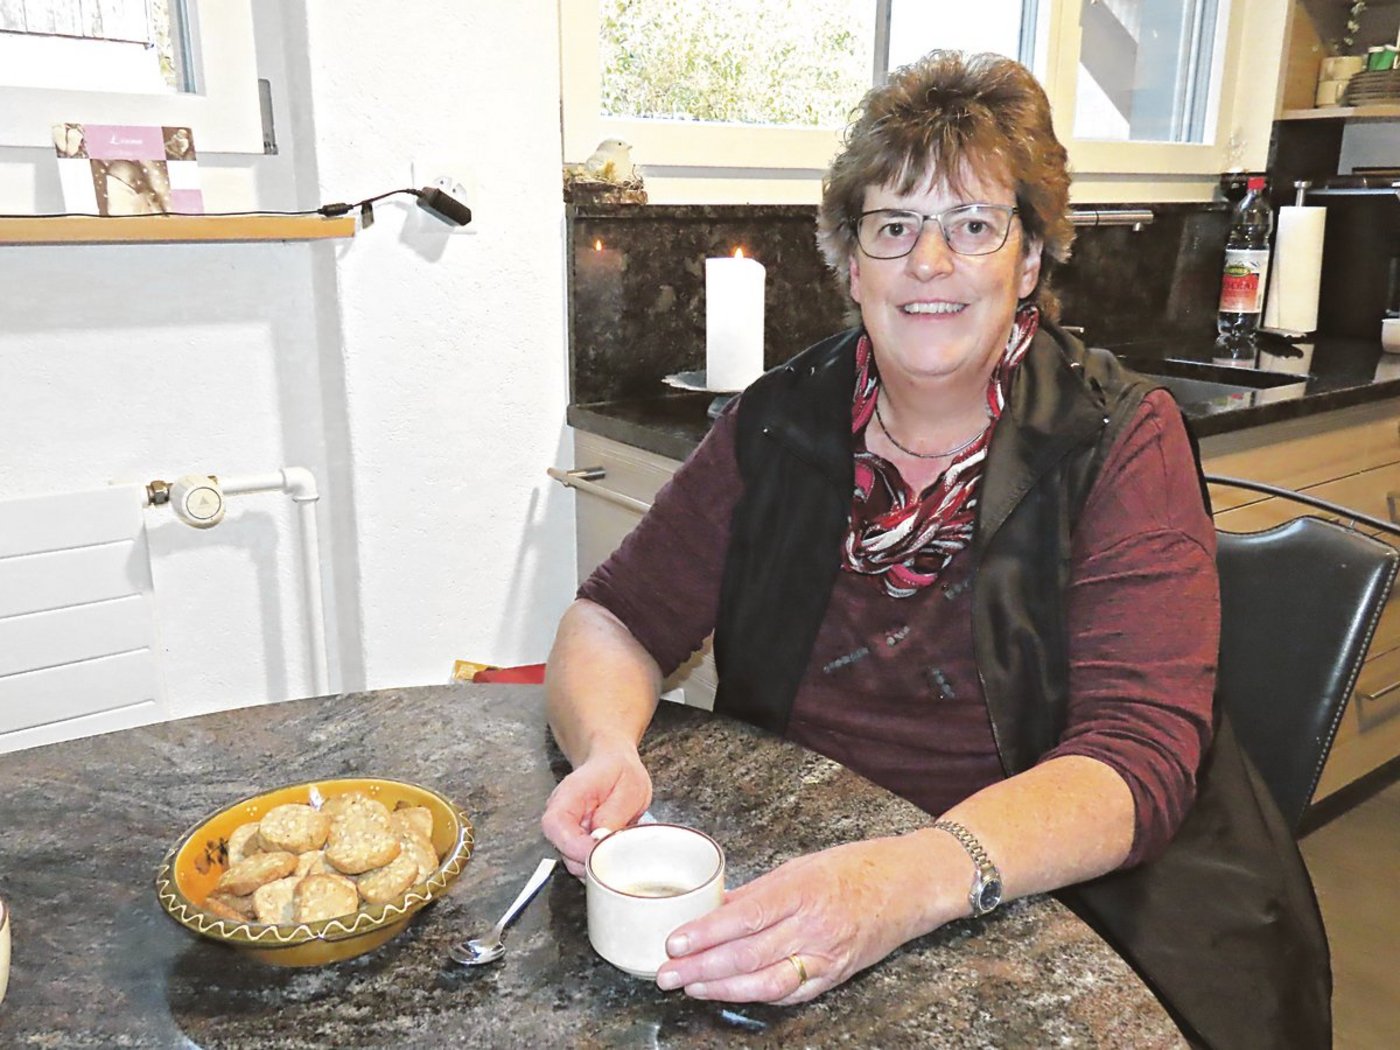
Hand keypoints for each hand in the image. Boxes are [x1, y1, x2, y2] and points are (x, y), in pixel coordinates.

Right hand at [540, 747, 651, 875]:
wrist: (612, 764)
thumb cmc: (620, 771)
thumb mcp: (629, 786)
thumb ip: (614, 813)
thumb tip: (601, 840)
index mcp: (569, 795)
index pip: (556, 826)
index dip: (575, 847)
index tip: (601, 854)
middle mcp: (560, 814)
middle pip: (563, 850)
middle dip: (591, 859)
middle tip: (619, 851)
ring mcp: (566, 830)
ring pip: (574, 861)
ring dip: (597, 861)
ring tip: (619, 843)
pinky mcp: (575, 841)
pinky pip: (583, 860)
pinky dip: (600, 860)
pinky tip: (614, 845)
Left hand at [654, 836, 944, 1003]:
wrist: (909, 886)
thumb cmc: (855, 868)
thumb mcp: (800, 867)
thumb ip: (757, 893)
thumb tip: (713, 908)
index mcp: (802, 890)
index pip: (746, 916)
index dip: (707, 933)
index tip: (674, 941)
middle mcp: (814, 926)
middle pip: (748, 954)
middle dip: (701, 967)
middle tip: (667, 972)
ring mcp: (826, 955)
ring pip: (767, 982)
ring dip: (723, 988)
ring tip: (690, 987)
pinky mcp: (835, 976)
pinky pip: (790, 993)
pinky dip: (757, 996)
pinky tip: (729, 993)